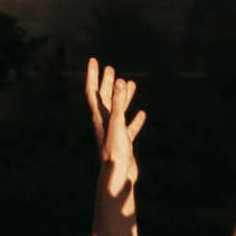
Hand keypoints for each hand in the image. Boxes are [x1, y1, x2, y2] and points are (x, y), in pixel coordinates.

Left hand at [80, 59, 143, 205]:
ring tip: (130, 84)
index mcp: (100, 116)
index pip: (93, 91)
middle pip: (104, 98)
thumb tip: (120, 81)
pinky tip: (142, 114)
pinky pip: (129, 127)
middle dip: (106, 82)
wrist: (118, 175)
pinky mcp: (124, 142)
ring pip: (118, 110)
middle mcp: (105, 122)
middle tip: (109, 68)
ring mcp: (114, 132)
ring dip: (123, 97)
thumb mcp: (118, 123)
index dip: (93, 75)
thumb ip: (119, 102)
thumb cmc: (115, 150)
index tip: (94, 60)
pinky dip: (135, 119)